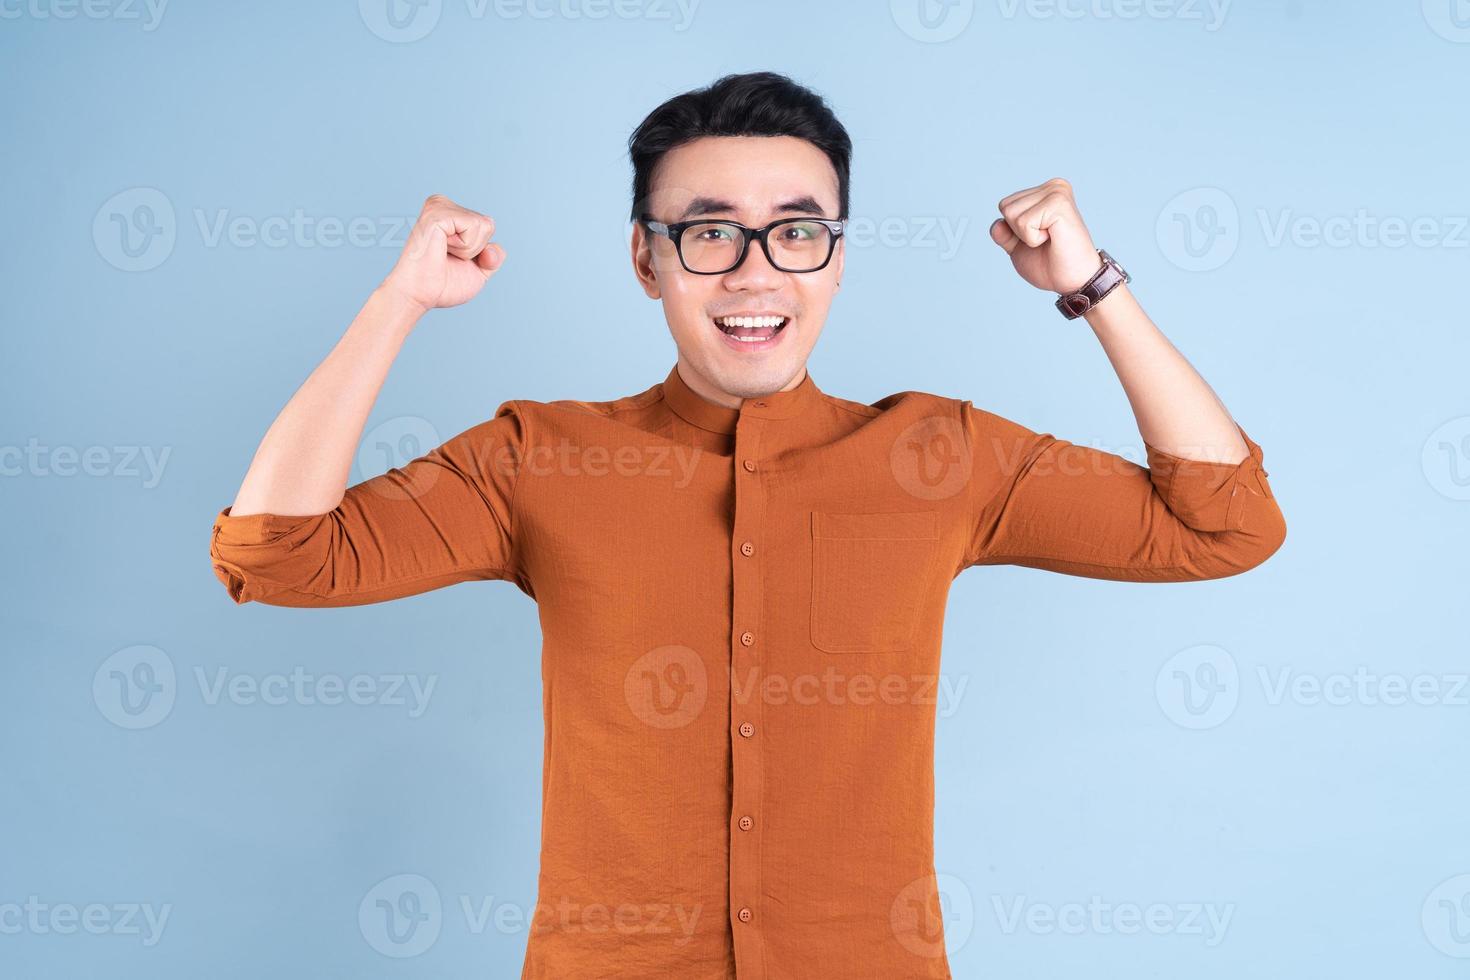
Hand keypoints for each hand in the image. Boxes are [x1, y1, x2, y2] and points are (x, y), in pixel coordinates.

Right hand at [381, 195, 504, 313]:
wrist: (420, 295)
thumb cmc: (442, 285)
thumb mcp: (479, 271)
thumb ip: (494, 256)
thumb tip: (492, 247)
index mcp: (450, 214)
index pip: (488, 227)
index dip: (481, 252)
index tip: (454, 260)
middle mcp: (443, 205)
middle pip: (488, 224)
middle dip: (476, 250)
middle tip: (448, 258)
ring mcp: (439, 206)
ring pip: (484, 224)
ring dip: (469, 249)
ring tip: (443, 253)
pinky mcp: (437, 213)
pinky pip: (474, 226)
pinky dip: (464, 247)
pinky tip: (442, 249)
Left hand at [989, 178, 1101, 294]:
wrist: (1073, 281)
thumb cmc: (1051, 265)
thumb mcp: (1019, 248)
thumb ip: (1005, 234)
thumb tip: (997, 224)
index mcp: (1045, 192)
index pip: (1005, 205)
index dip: (1014, 230)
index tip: (1040, 238)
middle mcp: (1053, 186)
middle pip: (1005, 207)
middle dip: (1018, 232)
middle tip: (1046, 240)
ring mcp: (1057, 192)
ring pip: (1012, 214)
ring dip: (1026, 235)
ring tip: (1050, 239)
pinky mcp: (1059, 204)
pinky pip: (1024, 223)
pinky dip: (1033, 239)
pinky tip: (1053, 238)